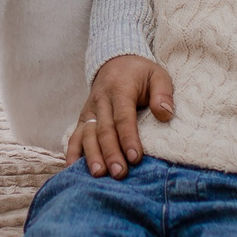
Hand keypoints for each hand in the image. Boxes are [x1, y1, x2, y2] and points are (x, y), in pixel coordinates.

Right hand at [68, 55, 173, 177]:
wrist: (115, 62)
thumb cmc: (140, 73)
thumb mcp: (158, 75)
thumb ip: (163, 94)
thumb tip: (165, 115)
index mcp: (120, 89)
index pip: (123, 117)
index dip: (128, 138)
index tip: (136, 158)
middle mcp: (101, 100)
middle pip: (104, 129)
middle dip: (111, 153)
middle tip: (119, 173)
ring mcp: (89, 110)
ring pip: (87, 134)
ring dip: (92, 155)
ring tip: (98, 174)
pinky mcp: (83, 118)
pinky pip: (74, 136)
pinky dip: (72, 152)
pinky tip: (72, 169)